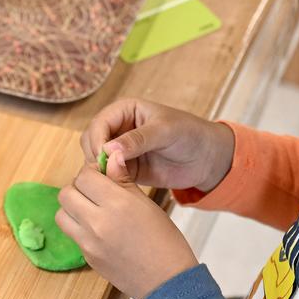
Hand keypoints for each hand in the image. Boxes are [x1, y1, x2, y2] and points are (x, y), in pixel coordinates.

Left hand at [57, 166, 197, 298]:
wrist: (166, 282)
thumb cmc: (165, 240)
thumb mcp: (146, 204)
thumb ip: (123, 180)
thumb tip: (111, 156)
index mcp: (117, 203)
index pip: (85, 175)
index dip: (92, 171)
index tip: (102, 175)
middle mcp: (97, 221)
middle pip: (66, 193)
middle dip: (79, 187)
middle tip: (95, 191)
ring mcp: (88, 242)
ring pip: (61, 214)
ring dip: (72, 207)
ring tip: (92, 209)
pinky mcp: (86, 256)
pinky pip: (72, 233)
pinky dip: (79, 226)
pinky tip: (98, 228)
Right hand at [80, 99, 233, 191]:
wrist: (207, 158)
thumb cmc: (189, 134)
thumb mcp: (165, 132)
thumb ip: (137, 140)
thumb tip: (108, 150)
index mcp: (124, 111)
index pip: (99, 123)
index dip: (98, 139)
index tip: (103, 156)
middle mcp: (118, 129)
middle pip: (91, 141)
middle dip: (95, 156)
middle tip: (107, 171)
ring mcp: (120, 151)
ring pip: (96, 160)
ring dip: (100, 170)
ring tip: (115, 180)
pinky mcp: (126, 169)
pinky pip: (108, 175)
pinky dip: (108, 182)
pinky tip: (118, 187)